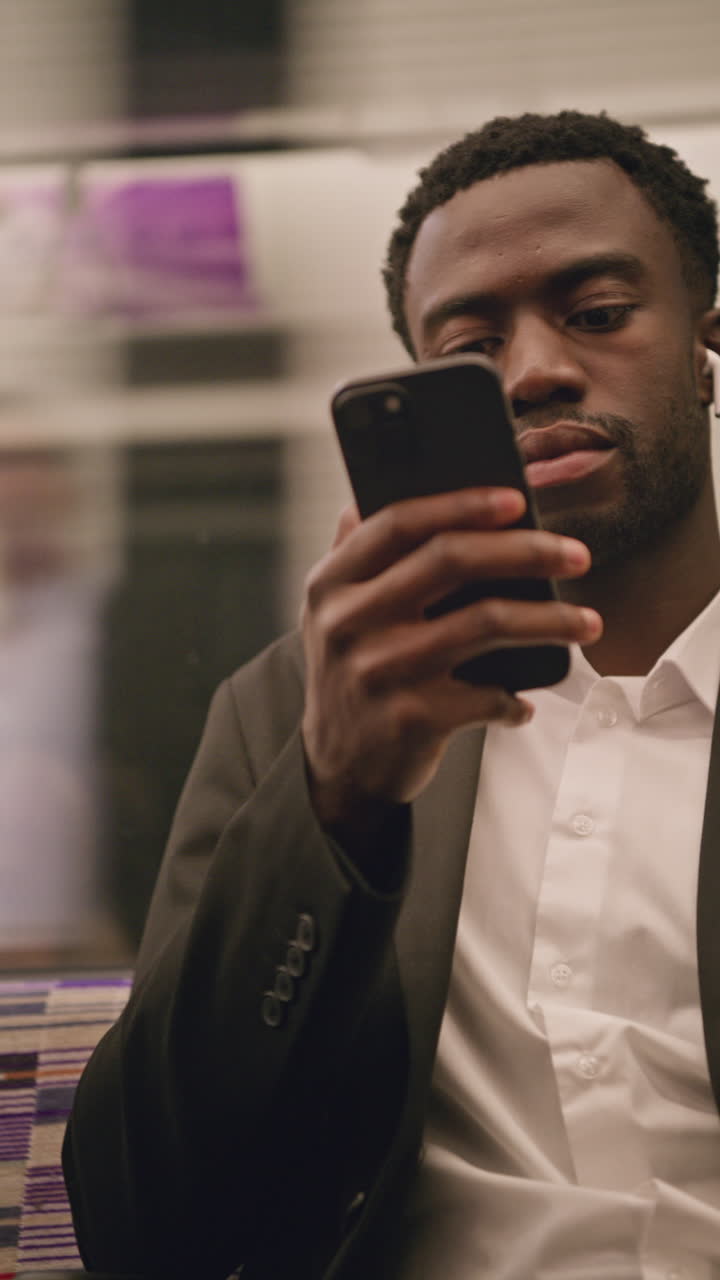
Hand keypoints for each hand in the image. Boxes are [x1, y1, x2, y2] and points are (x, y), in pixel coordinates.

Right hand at [301, 487, 600, 839]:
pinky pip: (488, 694)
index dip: (460, 504)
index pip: (398, 523)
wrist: (338, 768)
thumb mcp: (335, 611)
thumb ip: (356, 553)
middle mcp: (348, 622)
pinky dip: (516, 698)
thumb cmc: (352, 674)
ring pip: (485, 622)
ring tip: (587, 623)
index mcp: (331, 582)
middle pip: (451, 559)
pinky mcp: (410, 718)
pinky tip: (523, 701)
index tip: (516, 500)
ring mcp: (379, 672)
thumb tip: (387, 489)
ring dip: (550, 620)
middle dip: (526, 549)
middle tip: (577, 554)